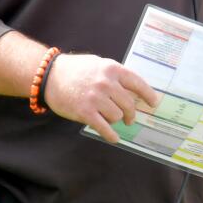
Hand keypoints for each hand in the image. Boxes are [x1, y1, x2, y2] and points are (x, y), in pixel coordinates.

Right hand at [43, 54, 161, 143]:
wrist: (49, 75)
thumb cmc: (75, 69)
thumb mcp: (98, 64)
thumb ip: (115, 75)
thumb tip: (132, 90)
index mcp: (112, 69)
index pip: (137, 83)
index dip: (148, 95)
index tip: (153, 103)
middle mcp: (106, 83)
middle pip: (129, 104)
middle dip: (130, 114)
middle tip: (129, 119)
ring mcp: (95, 98)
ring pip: (117, 116)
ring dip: (116, 120)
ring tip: (110, 119)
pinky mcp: (85, 112)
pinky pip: (104, 128)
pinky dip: (111, 135)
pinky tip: (114, 138)